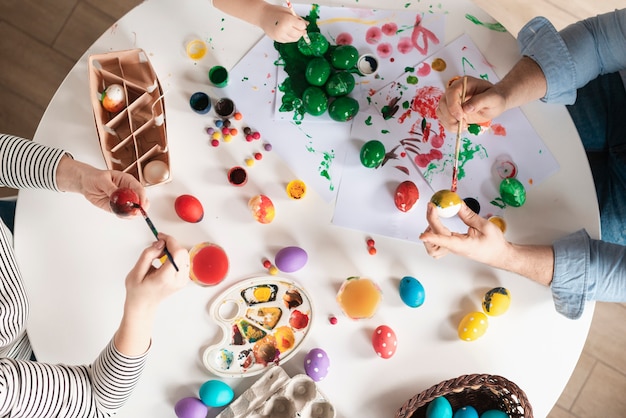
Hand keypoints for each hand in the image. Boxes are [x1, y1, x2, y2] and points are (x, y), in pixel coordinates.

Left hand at [56, 156, 147, 213]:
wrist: (86, 184)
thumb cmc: (95, 178)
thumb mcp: (102, 180)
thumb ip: (111, 188)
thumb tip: (118, 195)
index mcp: (128, 181)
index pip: (139, 189)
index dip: (142, 197)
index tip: (140, 205)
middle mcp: (129, 191)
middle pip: (141, 201)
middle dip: (140, 208)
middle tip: (135, 212)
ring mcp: (124, 200)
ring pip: (134, 209)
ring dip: (132, 213)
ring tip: (125, 214)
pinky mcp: (117, 207)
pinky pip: (124, 213)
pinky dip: (124, 216)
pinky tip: (120, 214)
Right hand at [115, 233, 188, 355]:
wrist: (143, 305)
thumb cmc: (137, 292)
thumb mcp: (136, 272)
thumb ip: (148, 255)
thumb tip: (160, 243)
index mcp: (166, 278)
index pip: (177, 253)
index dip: (170, 241)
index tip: (161, 237)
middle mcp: (178, 280)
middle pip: (183, 253)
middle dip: (171, 244)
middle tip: (158, 244)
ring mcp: (182, 281)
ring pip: (184, 256)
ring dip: (173, 250)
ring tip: (159, 254)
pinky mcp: (183, 280)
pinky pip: (184, 262)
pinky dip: (175, 256)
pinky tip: (164, 260)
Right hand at [260, 4, 307, 42]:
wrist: (262, 16)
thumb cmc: (275, 12)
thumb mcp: (288, 12)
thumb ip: (298, 19)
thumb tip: (307, 24)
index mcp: (287, 20)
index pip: (302, 27)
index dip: (303, 26)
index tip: (302, 24)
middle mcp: (284, 29)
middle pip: (299, 34)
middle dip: (301, 32)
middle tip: (300, 29)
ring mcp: (280, 35)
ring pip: (294, 39)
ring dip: (296, 36)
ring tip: (293, 30)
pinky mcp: (277, 39)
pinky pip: (288, 41)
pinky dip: (290, 38)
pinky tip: (287, 32)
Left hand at [419, 202, 508, 265]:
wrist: (498, 255)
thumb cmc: (494, 244)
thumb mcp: (485, 226)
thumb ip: (469, 215)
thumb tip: (457, 204)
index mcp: (463, 245)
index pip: (444, 241)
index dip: (432, 238)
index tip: (423, 235)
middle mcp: (454, 248)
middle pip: (435, 239)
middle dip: (431, 221)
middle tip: (432, 207)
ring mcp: (451, 248)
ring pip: (433, 246)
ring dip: (430, 231)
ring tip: (435, 216)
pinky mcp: (451, 246)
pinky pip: (437, 243)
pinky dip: (433, 234)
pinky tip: (437, 224)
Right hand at [436, 76, 505, 131]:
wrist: (495, 104)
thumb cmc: (495, 98)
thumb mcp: (493, 98)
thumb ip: (480, 101)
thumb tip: (466, 109)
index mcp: (464, 84)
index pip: (451, 92)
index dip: (453, 105)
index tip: (461, 116)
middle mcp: (455, 92)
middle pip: (443, 103)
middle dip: (450, 117)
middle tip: (464, 124)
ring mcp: (451, 102)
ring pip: (441, 112)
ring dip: (450, 123)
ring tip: (464, 126)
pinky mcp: (451, 112)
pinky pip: (444, 120)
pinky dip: (451, 126)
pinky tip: (462, 127)